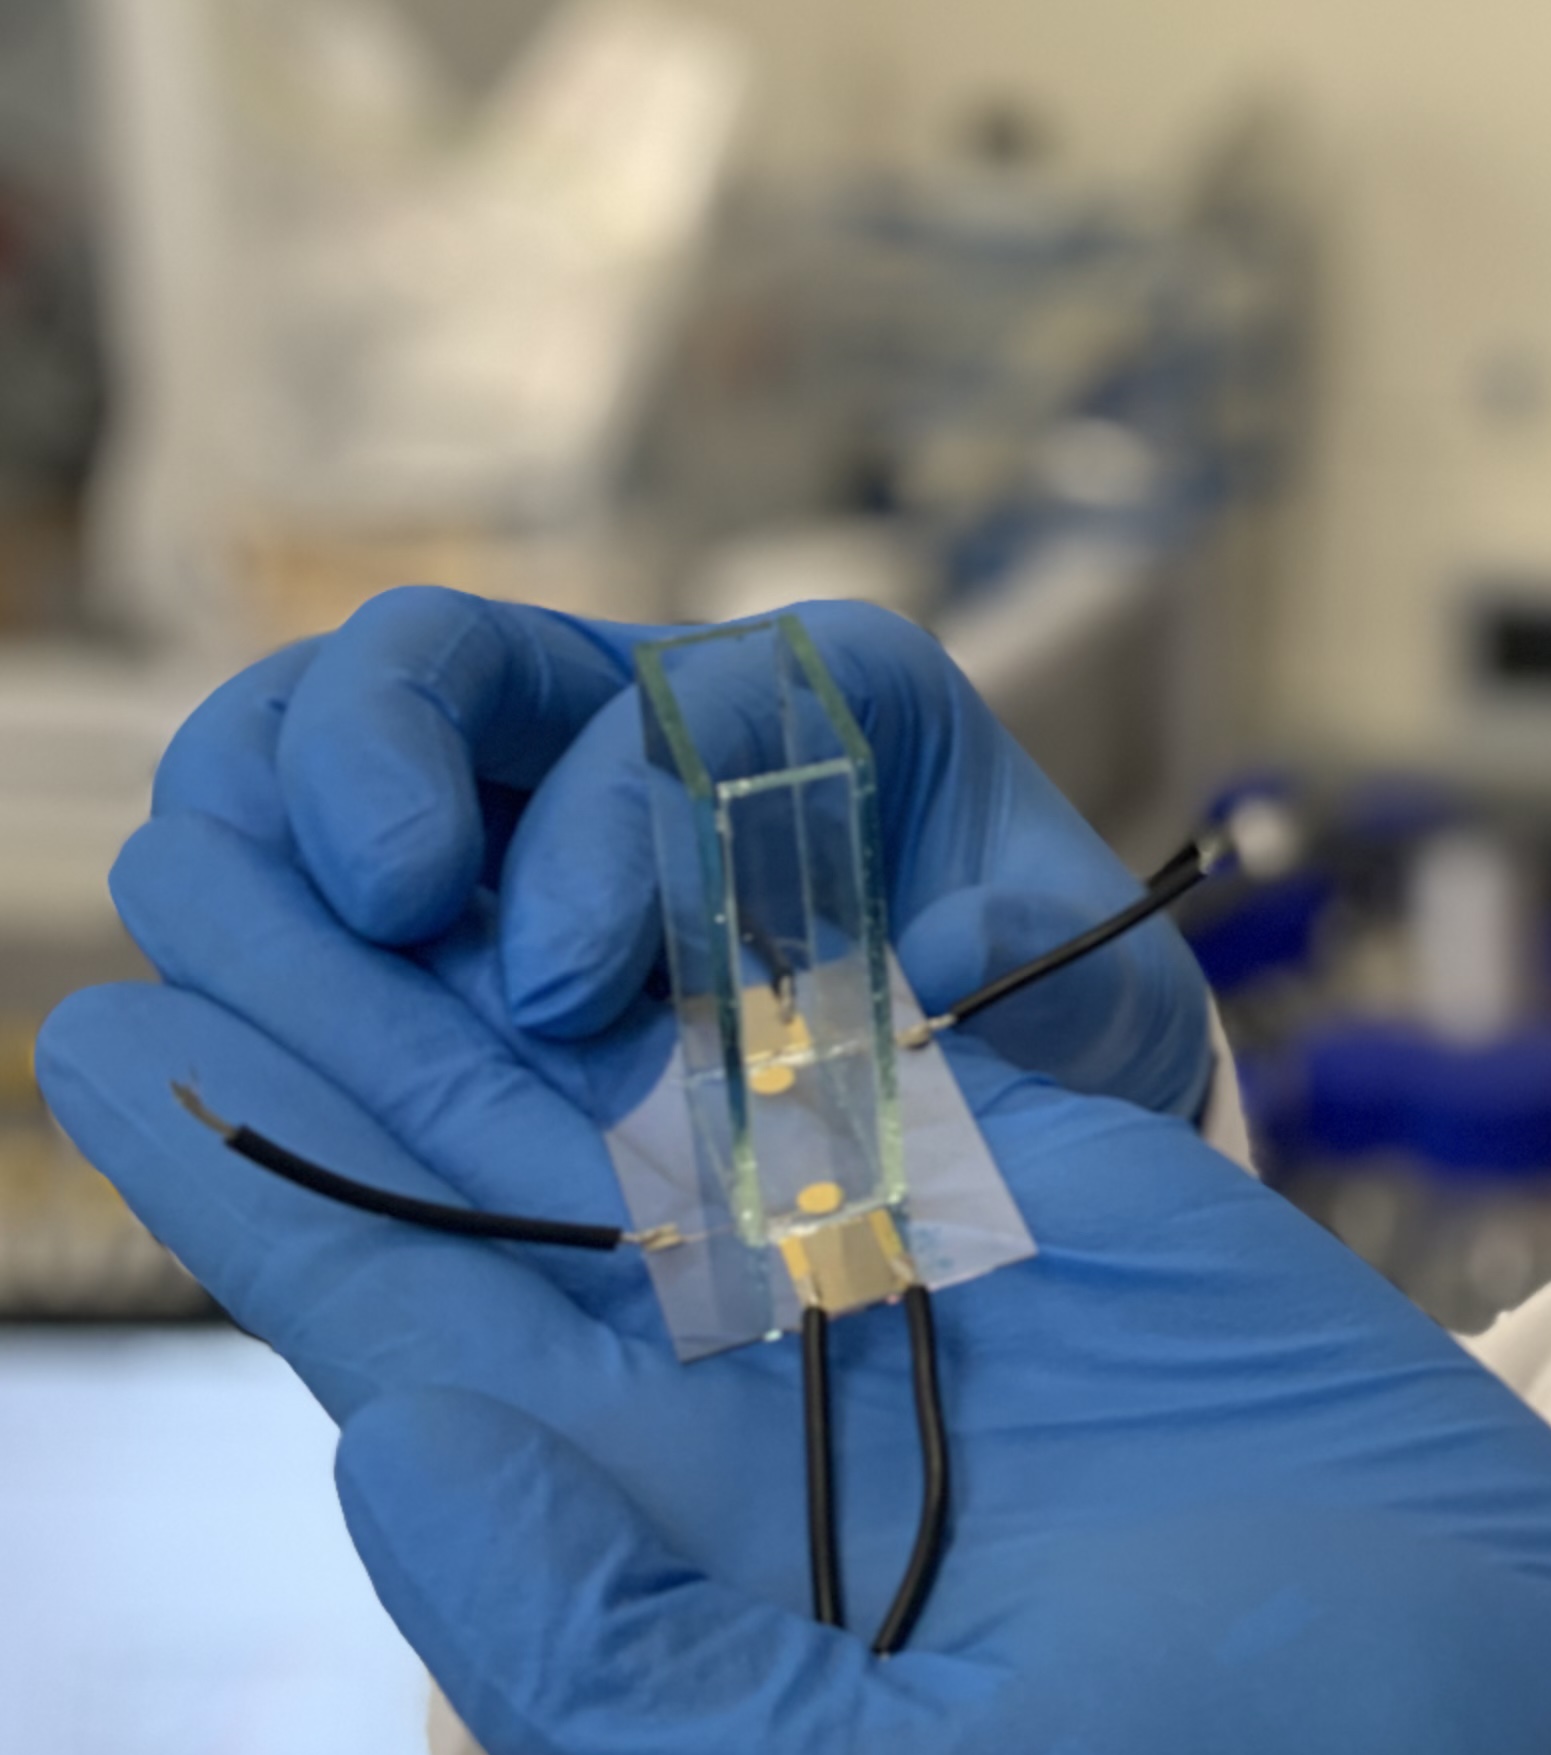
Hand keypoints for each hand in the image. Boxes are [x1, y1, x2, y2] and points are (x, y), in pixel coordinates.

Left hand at [44, 800, 1550, 1754]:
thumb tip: (401, 1443)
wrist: (1506, 1735)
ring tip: (333, 786)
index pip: (406, 1338)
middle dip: (327, 1000)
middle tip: (180, 827)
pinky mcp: (1045, 1173)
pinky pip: (854, 1016)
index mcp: (670, 1552)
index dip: (253, 1186)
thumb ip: (611, 1661)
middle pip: (482, 1159)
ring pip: (646, 1057)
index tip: (106, 1032)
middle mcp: (747, 1389)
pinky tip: (622, 821)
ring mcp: (896, 1264)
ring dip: (488, 924)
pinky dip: (738, 909)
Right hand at [178, 584, 1216, 1123]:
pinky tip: (246, 1059)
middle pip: (429, 657)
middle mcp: (645, 703)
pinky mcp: (436, 909)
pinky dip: (248, 952)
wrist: (1019, 1097)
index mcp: (822, 695)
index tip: (577, 993)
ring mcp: (514, 796)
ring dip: (265, 855)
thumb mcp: (1101, 1001)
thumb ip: (1046, 971)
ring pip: (301, 743)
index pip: (664, 705)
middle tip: (382, 920)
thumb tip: (946, 952)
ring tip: (263, 989)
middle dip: (366, 768)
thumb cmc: (1054, 1021)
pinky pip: (281, 884)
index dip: (603, 836)